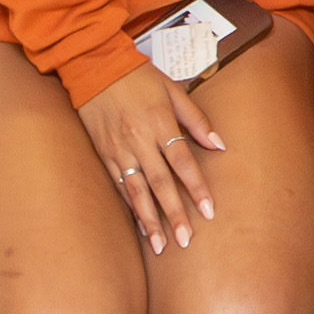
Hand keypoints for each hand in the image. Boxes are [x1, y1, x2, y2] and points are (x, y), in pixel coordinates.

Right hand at [78, 60, 224, 252]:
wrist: (94, 67)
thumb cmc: (139, 77)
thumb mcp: (172, 90)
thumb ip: (196, 119)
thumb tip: (219, 145)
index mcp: (159, 122)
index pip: (182, 162)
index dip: (196, 187)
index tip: (208, 211)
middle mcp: (138, 140)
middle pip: (160, 183)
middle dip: (174, 214)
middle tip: (185, 240)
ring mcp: (118, 150)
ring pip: (136, 192)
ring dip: (150, 220)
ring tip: (162, 245)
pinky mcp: (104, 155)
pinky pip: (119, 187)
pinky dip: (130, 208)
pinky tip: (140, 226)